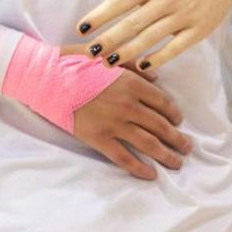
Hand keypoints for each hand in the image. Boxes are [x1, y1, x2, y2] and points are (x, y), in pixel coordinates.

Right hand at [70, 69, 190, 180]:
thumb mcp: (106, 57)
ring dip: (167, 155)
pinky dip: (140, 168)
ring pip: (148, 144)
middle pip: (161, 126)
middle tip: (187, 147)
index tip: (178, 121)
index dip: (174, 114)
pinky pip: (124, 158)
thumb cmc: (73, 63)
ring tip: (177, 163)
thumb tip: (156, 79)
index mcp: (131, 83)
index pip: (162, 102)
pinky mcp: (98, 139)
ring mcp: (114, 124)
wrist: (44, 78)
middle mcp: (128, 105)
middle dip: (177, 139)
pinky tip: (151, 175)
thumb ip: (134, 66)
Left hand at [76, 0, 231, 70]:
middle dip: (109, 40)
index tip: (82, 28)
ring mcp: (184, 16)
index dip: (100, 16)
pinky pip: (175, 48)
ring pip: (150, 39)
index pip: (120, 1)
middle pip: (132, 25)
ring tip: (108, 62)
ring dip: (128, 52)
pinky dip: (159, 57)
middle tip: (90, 53)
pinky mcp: (198, 29)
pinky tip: (142, 65)